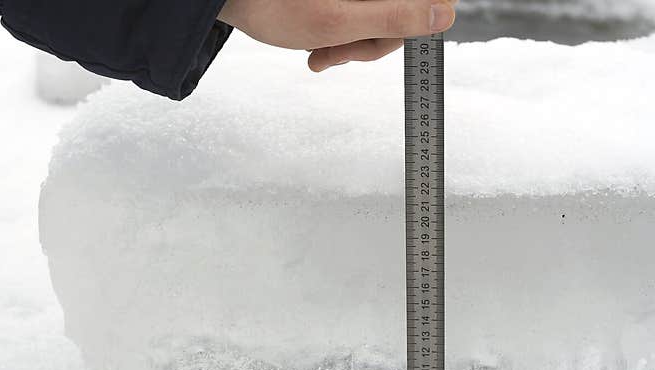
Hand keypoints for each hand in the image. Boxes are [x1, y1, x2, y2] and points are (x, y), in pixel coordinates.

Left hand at [218, 0, 456, 71]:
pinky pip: (358, 19)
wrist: (234, 0)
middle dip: (370, 42)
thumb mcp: (341, 21)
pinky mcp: (346, 0)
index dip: (410, 27)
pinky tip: (317, 48)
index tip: (379, 43)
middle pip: (401, 14)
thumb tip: (445, 14)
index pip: (427, 3)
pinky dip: (340, 38)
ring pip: (377, 21)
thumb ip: (395, 17)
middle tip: (337, 54)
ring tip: (321, 54)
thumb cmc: (276, 6)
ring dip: (351, 46)